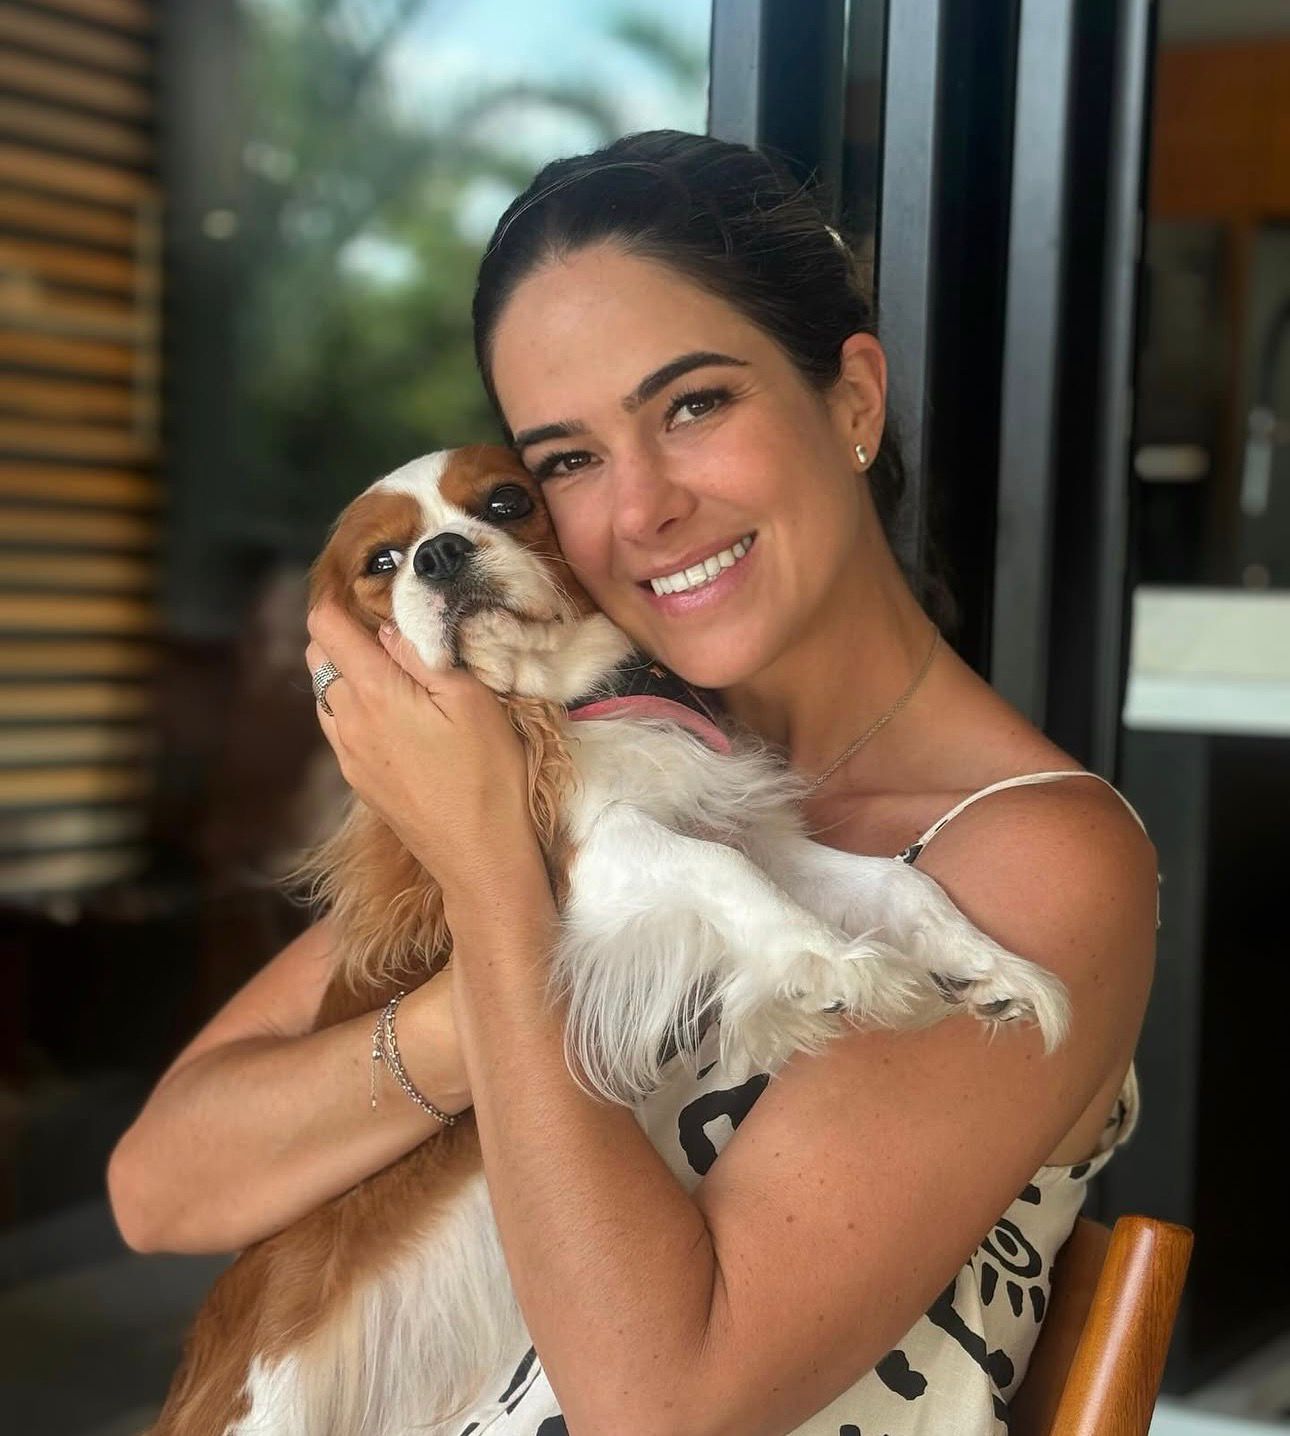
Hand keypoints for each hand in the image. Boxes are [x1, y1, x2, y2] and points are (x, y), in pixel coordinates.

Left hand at [305, 599, 540, 897]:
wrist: (479, 855)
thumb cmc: (489, 774)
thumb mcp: (473, 700)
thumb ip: (425, 656)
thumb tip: (391, 627)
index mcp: (374, 692)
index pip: (325, 627)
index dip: (340, 601)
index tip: (369, 593)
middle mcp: (348, 721)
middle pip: (318, 657)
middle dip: (342, 634)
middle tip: (388, 631)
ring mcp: (348, 754)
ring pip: (324, 693)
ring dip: (346, 673)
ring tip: (393, 674)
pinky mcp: (357, 779)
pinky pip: (338, 727)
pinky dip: (353, 707)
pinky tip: (394, 716)